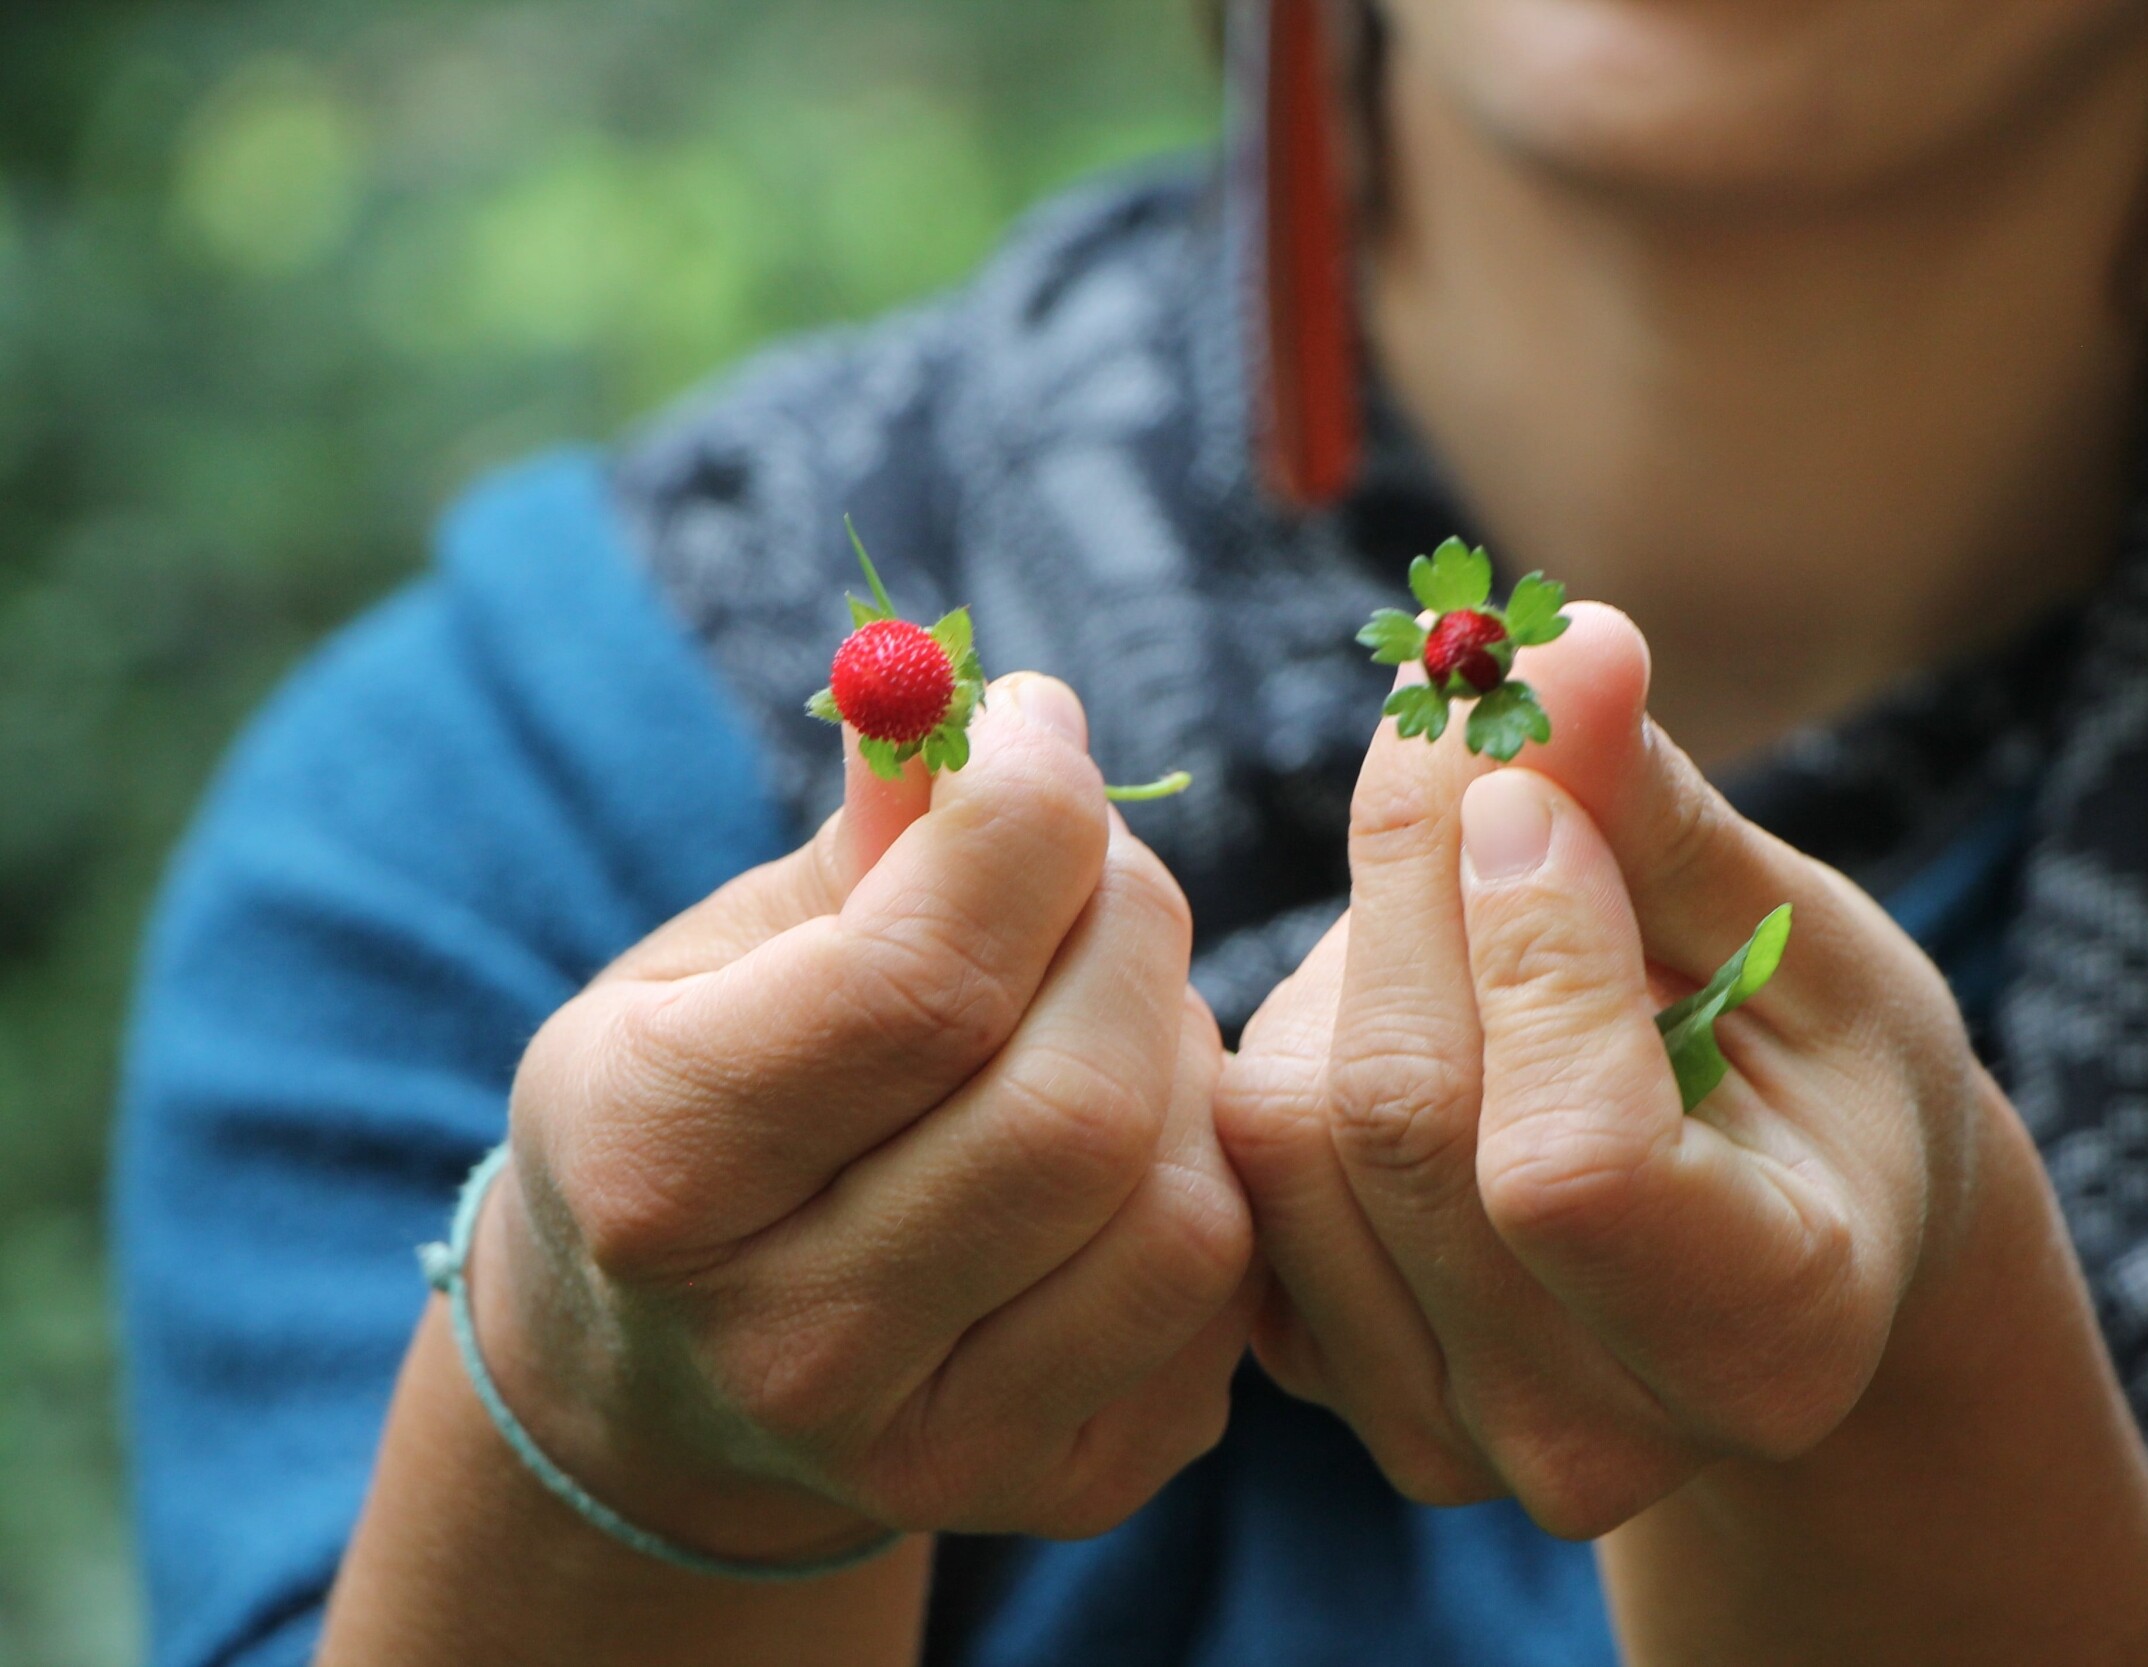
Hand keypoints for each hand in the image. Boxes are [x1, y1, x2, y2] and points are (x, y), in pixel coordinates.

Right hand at [474, 674, 1256, 1558]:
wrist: (675, 1369)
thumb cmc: (708, 1097)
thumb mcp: (722, 956)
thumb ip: (869, 841)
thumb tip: (996, 706)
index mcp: (656, 1173)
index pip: (911, 986)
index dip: (1022, 820)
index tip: (1039, 726)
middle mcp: (788, 1348)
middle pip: (1076, 1106)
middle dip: (1128, 924)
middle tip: (1096, 861)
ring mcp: (933, 1452)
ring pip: (1179, 1208)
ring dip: (1182, 1055)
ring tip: (1104, 1009)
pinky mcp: (1062, 1487)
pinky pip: (1224, 1295)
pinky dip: (1206, 1173)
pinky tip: (1127, 1133)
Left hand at [1215, 606, 1989, 1537]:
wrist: (1762, 1235)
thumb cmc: (1811, 1073)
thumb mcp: (1788, 935)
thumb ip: (1661, 812)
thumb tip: (1565, 645)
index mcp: (1773, 1340)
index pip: (1572, 1163)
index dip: (1534, 945)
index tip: (1537, 790)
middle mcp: (1596, 1438)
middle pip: (1405, 1124)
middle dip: (1414, 885)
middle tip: (1452, 733)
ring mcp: (1443, 1433)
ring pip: (1292, 1130)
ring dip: (1355, 950)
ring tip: (1464, 897)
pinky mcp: (1321, 1376)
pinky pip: (1238, 1158)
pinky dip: (1299, 1020)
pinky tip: (1402, 984)